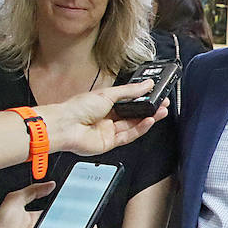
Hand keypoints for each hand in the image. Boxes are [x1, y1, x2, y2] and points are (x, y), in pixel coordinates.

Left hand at [42, 84, 168, 155]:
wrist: (66, 126)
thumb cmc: (77, 108)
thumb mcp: (107, 94)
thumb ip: (129, 91)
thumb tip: (146, 84)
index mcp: (104, 104)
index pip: (129, 101)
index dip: (142, 98)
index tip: (155, 93)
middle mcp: (107, 118)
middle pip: (133, 114)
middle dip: (148, 109)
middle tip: (162, 103)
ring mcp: (108, 131)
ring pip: (133, 125)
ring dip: (148, 118)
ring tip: (160, 111)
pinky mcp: (110, 143)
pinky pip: (129, 136)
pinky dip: (140, 128)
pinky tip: (149, 121)